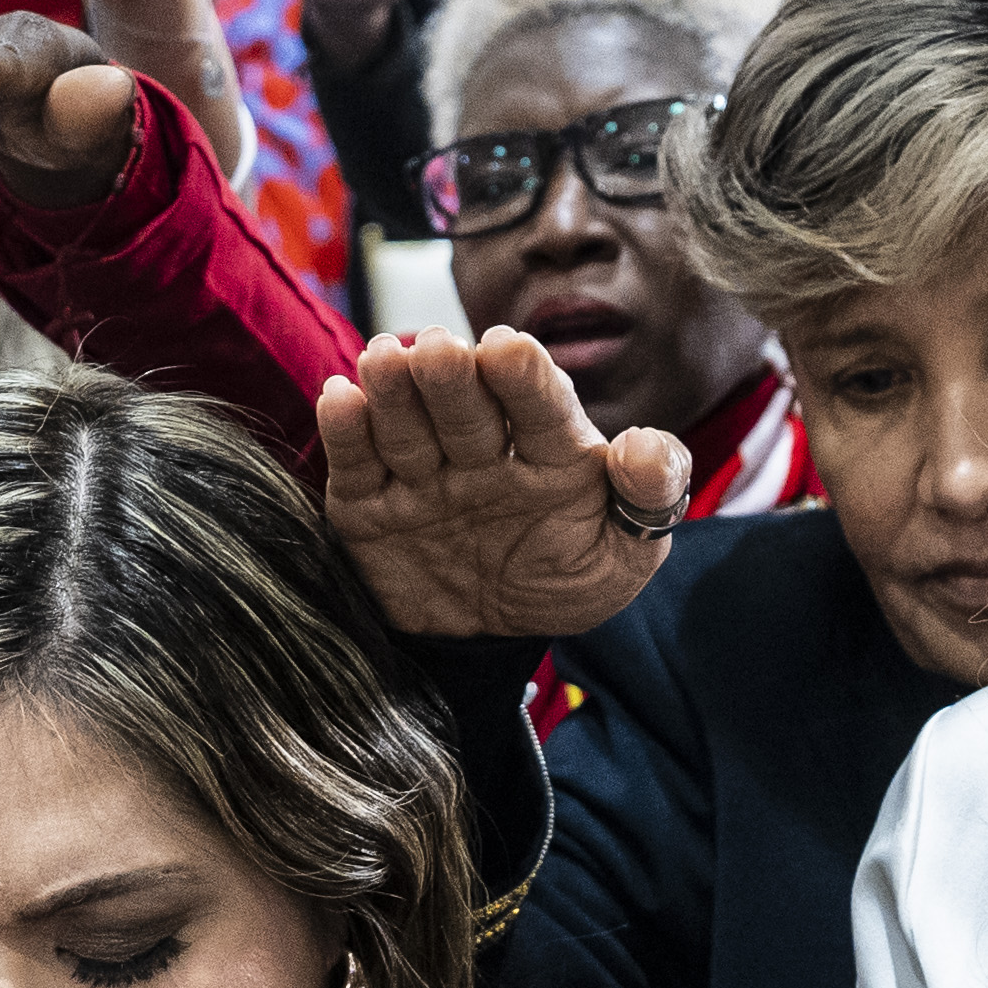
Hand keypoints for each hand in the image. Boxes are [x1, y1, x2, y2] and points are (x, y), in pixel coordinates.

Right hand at [313, 326, 688, 640]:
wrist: (489, 639)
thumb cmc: (562, 581)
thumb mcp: (623, 558)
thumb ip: (648, 500)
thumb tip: (646, 447)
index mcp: (552, 453)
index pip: (543, 408)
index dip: (525, 378)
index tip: (509, 349)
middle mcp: (483, 453)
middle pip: (467, 409)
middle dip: (451, 377)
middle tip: (437, 350)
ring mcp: (423, 475)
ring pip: (408, 427)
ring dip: (394, 392)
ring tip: (383, 360)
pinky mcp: (369, 503)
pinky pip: (357, 466)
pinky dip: (346, 431)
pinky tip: (340, 396)